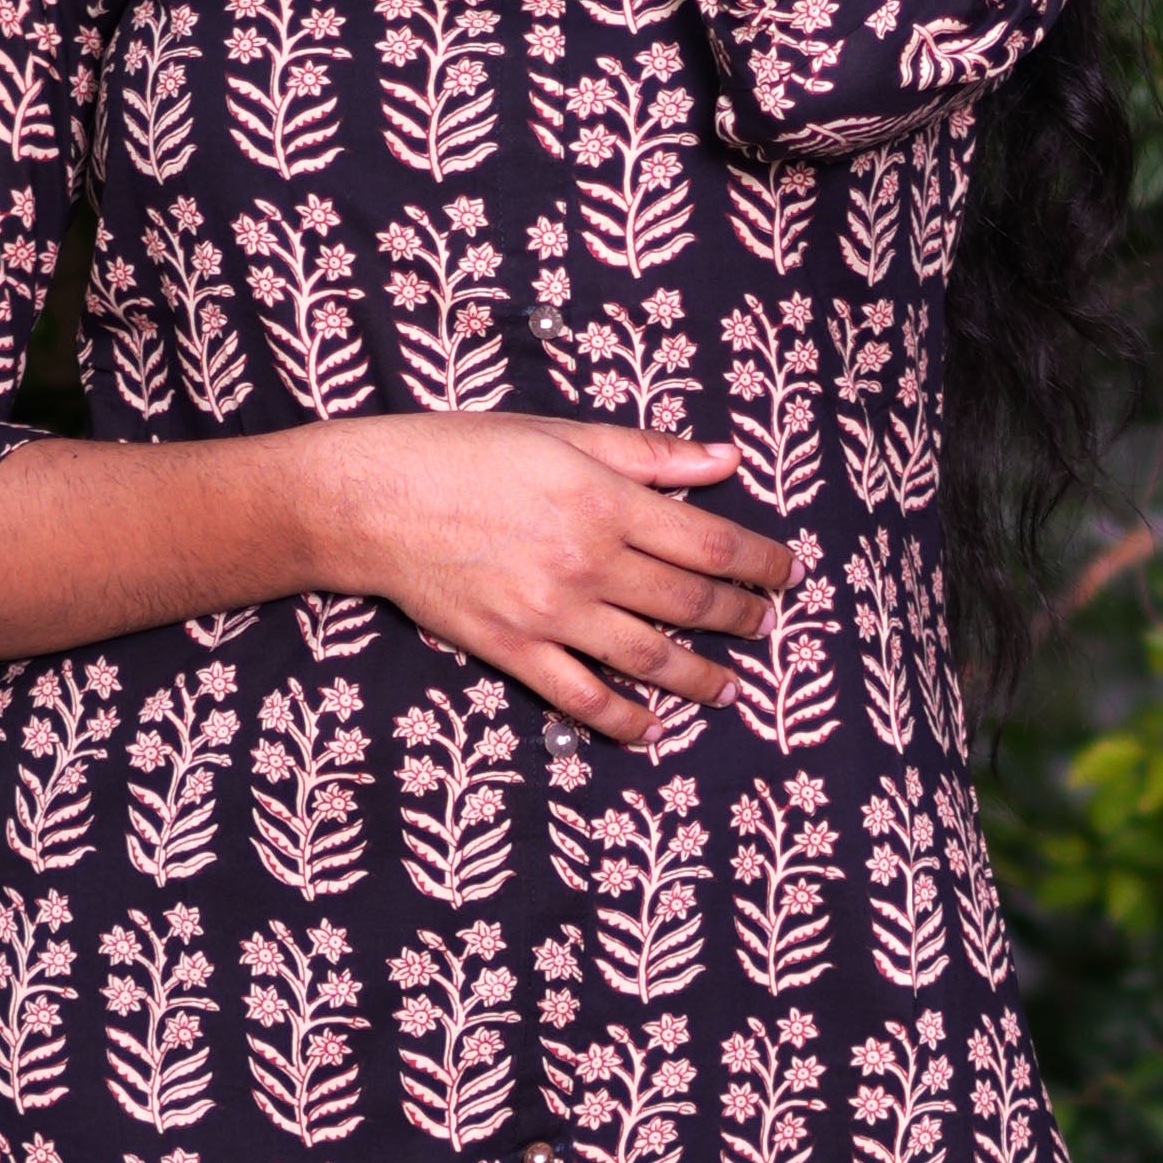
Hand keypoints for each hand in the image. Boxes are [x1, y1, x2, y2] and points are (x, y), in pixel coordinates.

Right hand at [311, 413, 792, 745]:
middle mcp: (591, 561)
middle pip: (690, 604)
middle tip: (764, 626)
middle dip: (740, 619)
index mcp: (609, 501)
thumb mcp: (562, 433)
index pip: (711, 543)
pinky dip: (622, 718)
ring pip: (649, 657)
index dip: (759, 563)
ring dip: (699, 678)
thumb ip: (649, 453)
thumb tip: (726, 460)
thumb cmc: (465, 452)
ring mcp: (553, 611)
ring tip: (730, 689)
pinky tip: (649, 728)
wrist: (375, 500)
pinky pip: (581, 696)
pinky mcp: (514, 648)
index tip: (787, 574)